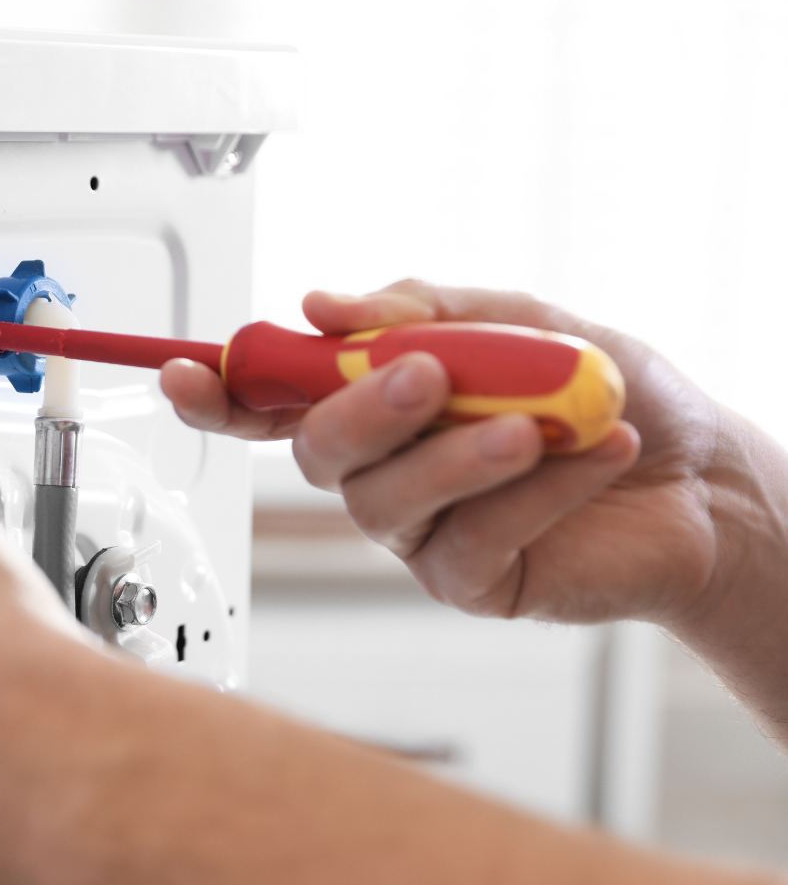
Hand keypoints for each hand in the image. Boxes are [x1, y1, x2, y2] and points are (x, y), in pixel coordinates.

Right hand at [161, 281, 742, 631]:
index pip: (278, 401)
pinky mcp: (470, 579)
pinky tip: (592, 457)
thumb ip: (425, 309)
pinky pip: (468, 539)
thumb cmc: (608, 394)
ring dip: (455, 456)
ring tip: (532, 426)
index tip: (181, 371)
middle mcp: (386, 469)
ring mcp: (421, 531)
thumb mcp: (521, 321)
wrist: (704, 477)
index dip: (221, 391)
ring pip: (383, 502)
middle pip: (318, 454)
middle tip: (427, 374)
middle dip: (361, 412)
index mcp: (382, 403)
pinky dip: (533, 491)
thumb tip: (326, 305)